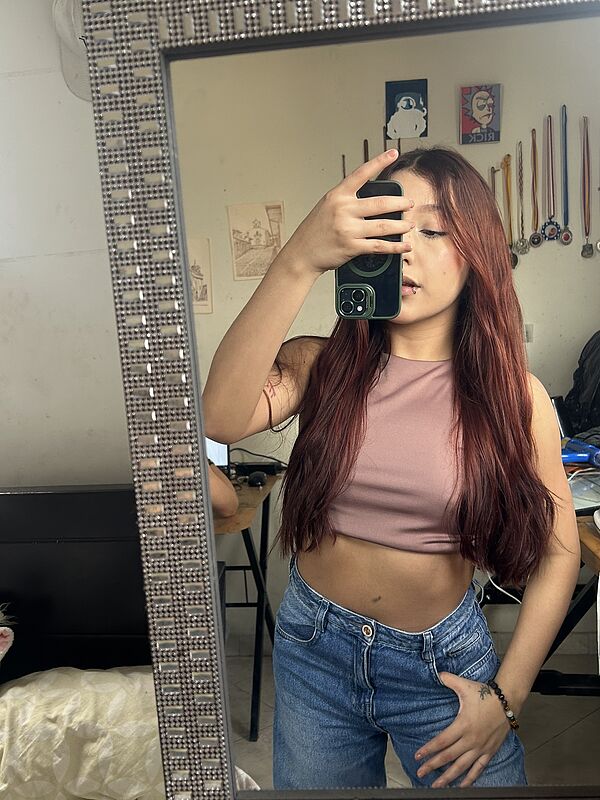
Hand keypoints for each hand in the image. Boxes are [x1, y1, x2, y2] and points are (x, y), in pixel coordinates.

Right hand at [278, 149, 413, 276]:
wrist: (301, 254)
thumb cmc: (313, 232)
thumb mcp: (326, 207)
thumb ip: (346, 201)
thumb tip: (370, 201)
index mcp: (337, 195)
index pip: (361, 173)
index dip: (379, 161)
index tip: (393, 153)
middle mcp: (343, 209)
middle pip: (380, 203)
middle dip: (400, 203)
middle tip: (409, 204)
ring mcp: (348, 228)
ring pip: (383, 225)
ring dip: (401, 226)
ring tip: (409, 225)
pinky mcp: (352, 246)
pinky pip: (379, 246)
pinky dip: (395, 247)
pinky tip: (404, 245)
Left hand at [414, 671, 511, 787]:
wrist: (508, 701)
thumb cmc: (485, 694)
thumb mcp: (465, 685)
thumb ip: (449, 679)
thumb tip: (438, 673)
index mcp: (463, 724)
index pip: (442, 741)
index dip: (429, 749)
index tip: (418, 756)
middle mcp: (471, 739)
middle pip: (449, 756)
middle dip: (433, 766)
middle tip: (420, 773)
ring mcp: (480, 747)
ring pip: (462, 767)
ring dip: (449, 777)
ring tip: (437, 785)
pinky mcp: (489, 752)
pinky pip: (478, 769)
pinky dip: (470, 779)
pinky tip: (461, 786)